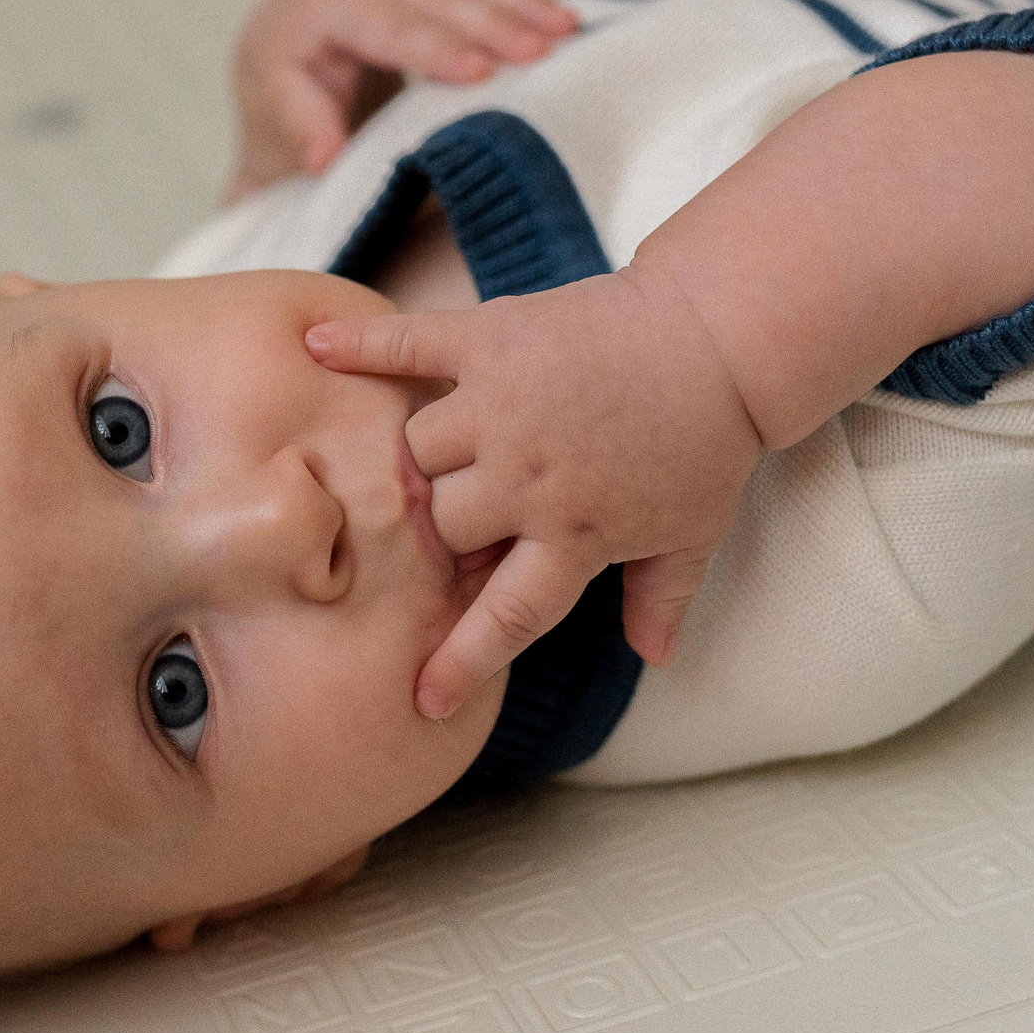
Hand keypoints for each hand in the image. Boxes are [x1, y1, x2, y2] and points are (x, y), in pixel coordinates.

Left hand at [228, 0, 576, 200]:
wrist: (287, 37)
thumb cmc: (287, 82)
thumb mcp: (279, 106)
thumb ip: (302, 126)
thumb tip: (324, 159)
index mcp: (328, 5)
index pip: (389, 27)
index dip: (435, 49)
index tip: (478, 72)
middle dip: (493, 23)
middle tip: (540, 52)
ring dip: (522, 3)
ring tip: (567, 31)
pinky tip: (563, 18)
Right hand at [307, 270, 760, 718]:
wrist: (718, 332)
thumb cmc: (706, 441)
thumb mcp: (693, 534)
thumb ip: (662, 597)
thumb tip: (656, 658)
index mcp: (575, 535)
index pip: (505, 615)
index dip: (461, 660)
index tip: (424, 700)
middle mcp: (527, 478)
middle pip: (440, 527)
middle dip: (442, 534)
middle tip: (458, 521)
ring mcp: (503, 406)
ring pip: (416, 452)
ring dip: (421, 461)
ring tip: (440, 456)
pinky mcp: (492, 341)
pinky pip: (411, 344)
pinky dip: (362, 347)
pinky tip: (315, 348)